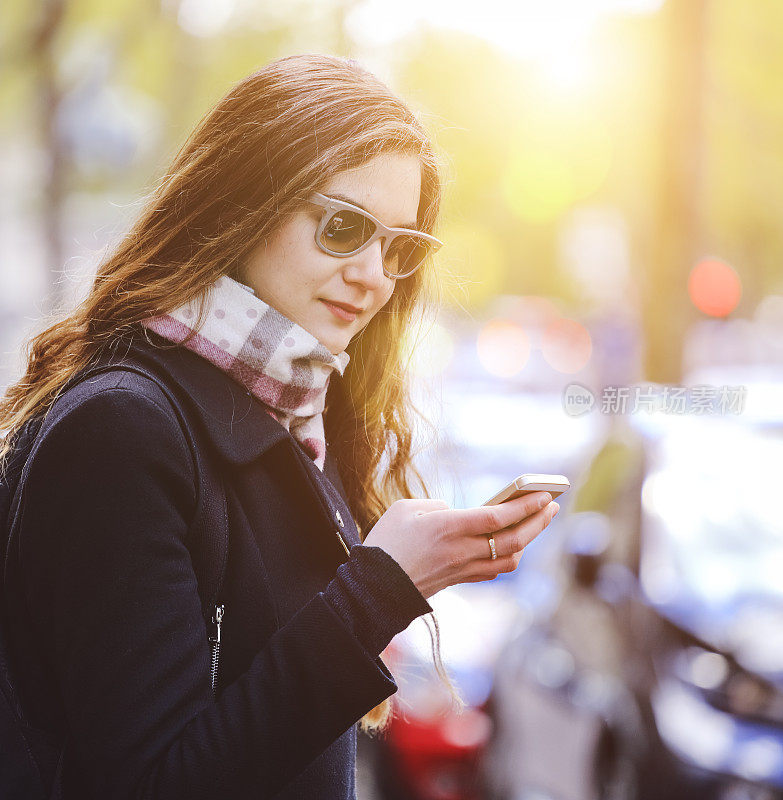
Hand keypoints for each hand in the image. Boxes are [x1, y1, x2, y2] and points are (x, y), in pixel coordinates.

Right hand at [362, 491, 558, 598]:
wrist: (373, 585)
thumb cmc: (386, 541)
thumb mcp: (406, 509)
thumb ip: (436, 506)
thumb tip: (456, 513)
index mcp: (448, 528)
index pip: (497, 517)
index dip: (524, 506)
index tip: (543, 495)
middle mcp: (461, 550)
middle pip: (512, 540)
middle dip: (537, 522)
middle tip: (552, 507)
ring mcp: (462, 568)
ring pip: (509, 559)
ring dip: (528, 541)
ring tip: (537, 523)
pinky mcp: (459, 580)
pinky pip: (494, 570)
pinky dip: (510, 556)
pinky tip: (514, 545)